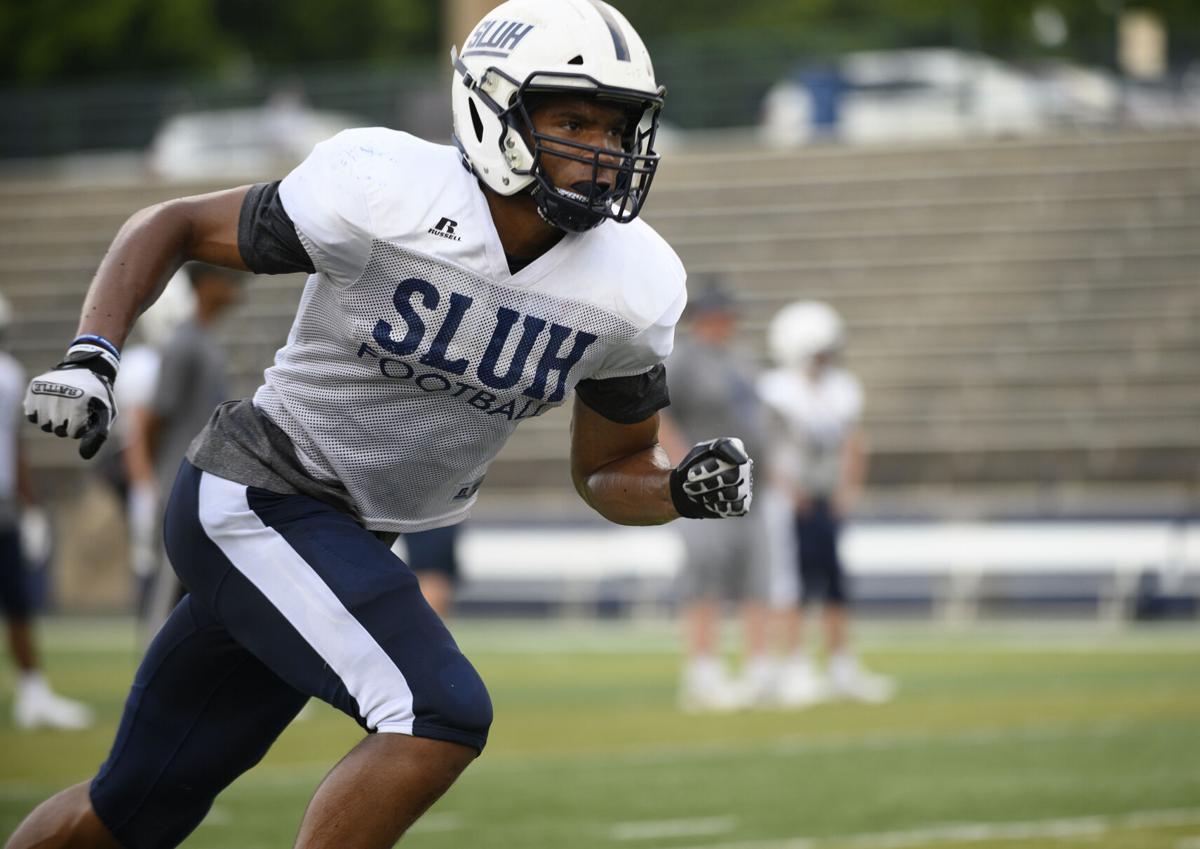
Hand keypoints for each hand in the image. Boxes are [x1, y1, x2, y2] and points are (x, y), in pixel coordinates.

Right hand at [24, 340, 118, 459]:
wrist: (87, 368)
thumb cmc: (98, 395)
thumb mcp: (106, 413)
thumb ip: (99, 436)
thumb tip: (84, 456)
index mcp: (80, 400)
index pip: (73, 433)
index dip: (81, 427)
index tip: (86, 416)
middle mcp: (60, 394)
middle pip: (57, 430)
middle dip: (67, 425)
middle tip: (75, 410)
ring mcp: (44, 390)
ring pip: (44, 424)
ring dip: (54, 421)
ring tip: (64, 407)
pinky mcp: (33, 387)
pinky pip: (32, 415)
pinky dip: (41, 413)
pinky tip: (52, 403)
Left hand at [669, 437, 753, 518]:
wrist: (686, 492)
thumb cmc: (692, 468)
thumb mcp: (698, 453)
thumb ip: (716, 446)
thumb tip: (727, 449)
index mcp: (734, 448)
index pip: (730, 452)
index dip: (710, 467)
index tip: (690, 474)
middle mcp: (744, 466)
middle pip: (733, 475)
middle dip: (708, 483)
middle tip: (688, 486)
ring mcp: (745, 486)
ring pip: (733, 493)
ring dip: (708, 495)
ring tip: (694, 494)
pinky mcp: (742, 504)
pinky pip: (735, 507)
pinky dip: (718, 506)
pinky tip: (708, 502)